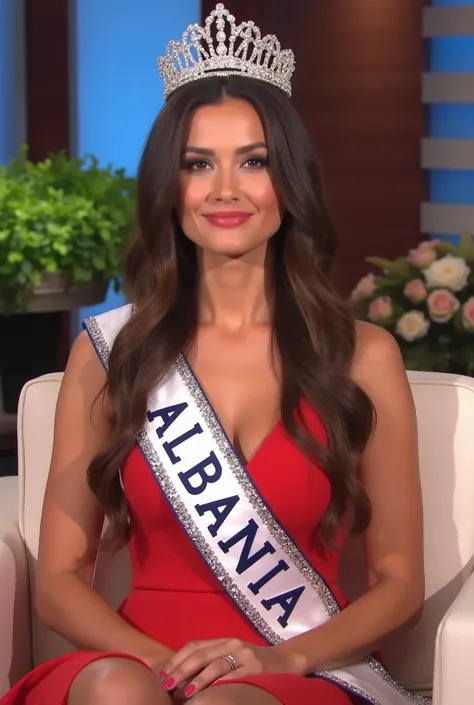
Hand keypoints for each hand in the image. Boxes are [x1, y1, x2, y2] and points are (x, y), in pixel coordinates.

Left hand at [159, 638, 303, 698]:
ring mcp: (244, 655)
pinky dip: (219, 686)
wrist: (288, 661)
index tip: (162, 676)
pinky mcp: (256, 668)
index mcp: (223, 641)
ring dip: (197, 680)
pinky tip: (209, 695)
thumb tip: (183, 682)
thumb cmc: (256, 664)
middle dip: (181, 670)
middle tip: (167, 686)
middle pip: (200, 654)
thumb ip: (214, 663)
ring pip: (215, 665)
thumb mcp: (234, 658)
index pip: (194, 646)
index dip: (176, 660)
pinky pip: (234, 677)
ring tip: (184, 693)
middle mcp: (232, 644)